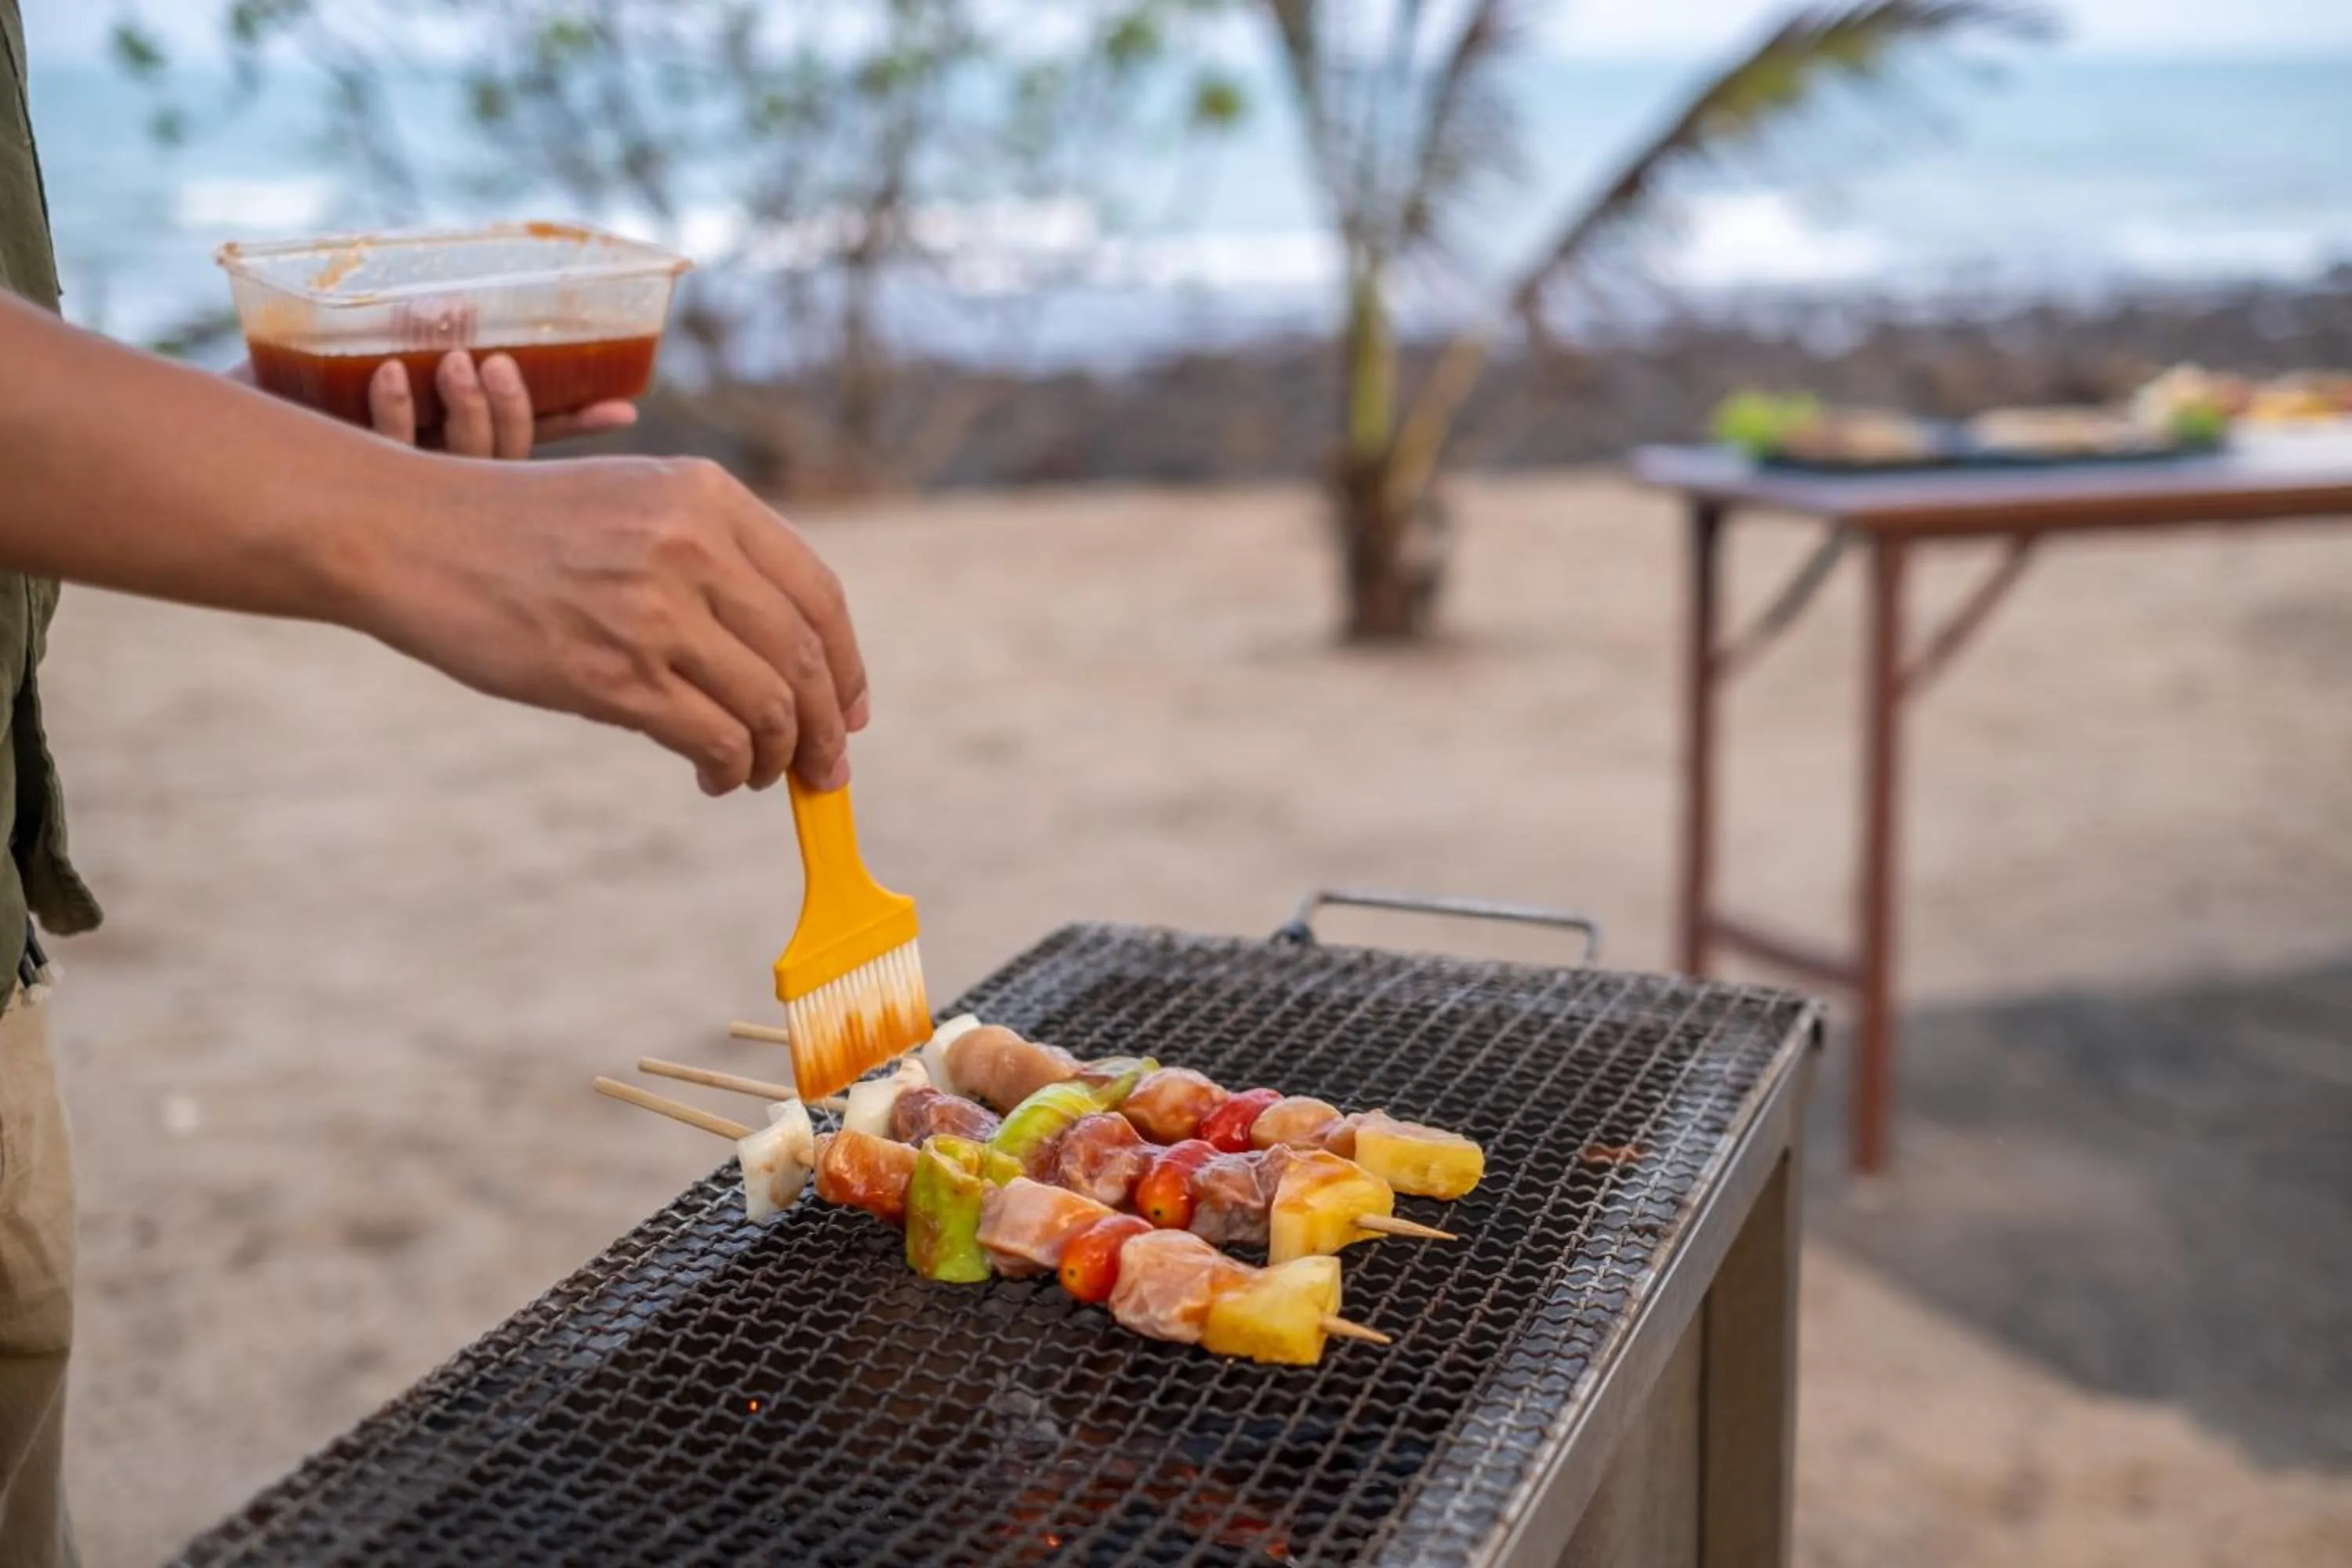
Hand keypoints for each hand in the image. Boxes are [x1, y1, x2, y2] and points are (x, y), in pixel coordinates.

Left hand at [227, 352, 637, 457]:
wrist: (211, 424)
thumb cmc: (288, 382)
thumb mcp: (365, 347)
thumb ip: (413, 332)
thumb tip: (455, 289)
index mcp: (454, 454)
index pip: (535, 449)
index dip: (580, 428)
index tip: (625, 408)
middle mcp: (434, 478)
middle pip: (505, 462)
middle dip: (512, 412)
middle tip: (495, 364)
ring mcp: (395, 484)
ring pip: (462, 466)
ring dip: (469, 414)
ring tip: (456, 360)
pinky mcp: (348, 478)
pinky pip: (390, 458)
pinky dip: (397, 414)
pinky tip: (393, 376)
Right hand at [354, 455, 869, 794]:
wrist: (406, 533)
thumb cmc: (515, 526)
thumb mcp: (630, 500)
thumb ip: (709, 555)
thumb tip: (784, 654)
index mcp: (706, 496)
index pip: (818, 593)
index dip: (848, 663)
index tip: (851, 709)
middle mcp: (692, 546)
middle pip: (806, 658)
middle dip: (826, 727)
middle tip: (824, 768)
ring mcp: (654, 611)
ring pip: (770, 706)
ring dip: (777, 755)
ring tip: (757, 774)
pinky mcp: (613, 675)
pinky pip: (715, 738)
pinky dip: (730, 769)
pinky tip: (713, 776)